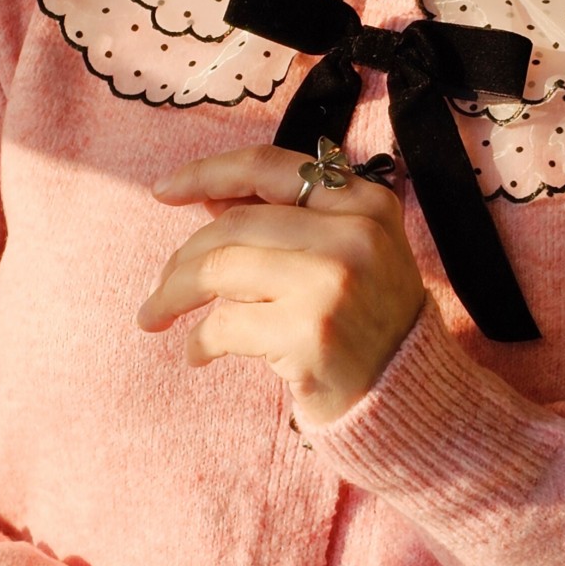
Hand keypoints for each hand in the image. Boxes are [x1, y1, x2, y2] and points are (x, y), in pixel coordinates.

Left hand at [136, 144, 426, 424]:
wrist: (407, 398)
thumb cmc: (370, 328)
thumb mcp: (351, 257)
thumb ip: (289, 222)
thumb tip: (207, 197)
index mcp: (366, 205)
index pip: (270, 167)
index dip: (207, 173)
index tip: (163, 191)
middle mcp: (354, 236)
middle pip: (233, 225)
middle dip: (182, 257)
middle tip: (162, 288)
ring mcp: (332, 284)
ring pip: (219, 269)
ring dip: (173, 294)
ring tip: (157, 317)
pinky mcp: (309, 334)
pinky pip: (225, 324)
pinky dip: (199, 340)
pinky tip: (198, 354)